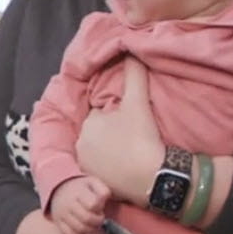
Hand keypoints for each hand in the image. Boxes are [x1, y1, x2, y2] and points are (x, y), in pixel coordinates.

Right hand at [50, 176, 110, 233]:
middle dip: (97, 221)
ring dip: (90, 229)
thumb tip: (104, 201)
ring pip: (80, 229)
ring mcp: (62, 214)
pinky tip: (83, 228)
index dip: (99, 208)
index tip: (99, 207)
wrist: (58, 189)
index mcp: (79, 192)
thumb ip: (103, 190)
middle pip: (87, 219)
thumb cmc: (81, 188)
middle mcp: (68, 203)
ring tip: (92, 223)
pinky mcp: (58, 222)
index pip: (93, 204)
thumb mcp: (93, 183)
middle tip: (98, 217)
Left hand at [77, 56, 163, 205]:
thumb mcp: (138, 102)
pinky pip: (99, 170)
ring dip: (110, 151)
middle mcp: (80, 143)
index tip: (132, 124)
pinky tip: (124, 168)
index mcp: (89, 122)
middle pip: (99, 133)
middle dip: (112, 134)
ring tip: (130, 153)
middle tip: (133, 139)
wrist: (152, 176)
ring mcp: (85, 165)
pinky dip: (108, 168)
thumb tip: (130, 51)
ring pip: (98, 151)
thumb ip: (134, 75)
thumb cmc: (143, 136)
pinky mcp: (93, 182)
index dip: (118, 117)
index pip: (102, 114)